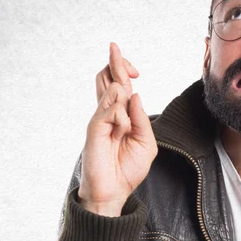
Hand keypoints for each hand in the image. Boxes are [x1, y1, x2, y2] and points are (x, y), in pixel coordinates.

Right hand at [78, 43, 157, 215]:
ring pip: (109, 88)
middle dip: (116, 62)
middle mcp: (107, 114)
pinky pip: (109, 110)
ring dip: (122, 93)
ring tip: (126, 119)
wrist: (113, 192)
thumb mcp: (145, 143)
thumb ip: (142, 119)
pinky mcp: (94, 129)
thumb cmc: (128, 169)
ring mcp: (100, 120)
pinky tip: (122, 128)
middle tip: (116, 48)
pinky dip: (121, 116)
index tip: (136, 69)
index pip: (117, 84)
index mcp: (120, 116)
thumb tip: (135, 94)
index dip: (123, 69)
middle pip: (107, 77)